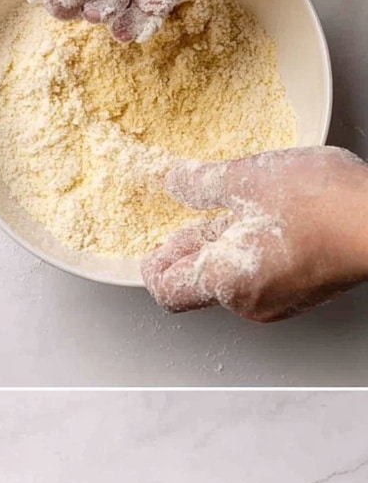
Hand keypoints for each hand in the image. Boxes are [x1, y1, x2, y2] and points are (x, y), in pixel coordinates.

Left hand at [141, 147, 367, 321]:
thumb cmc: (326, 205)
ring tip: (236, 211)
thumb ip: (202, 183)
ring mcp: (278, 302)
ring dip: (224, 247)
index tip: (155, 244)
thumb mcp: (250, 179)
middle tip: (192, 219)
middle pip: (197, 284)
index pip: (167, 292)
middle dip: (190, 250)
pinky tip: (266, 221)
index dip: (154, 266)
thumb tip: (174, 181)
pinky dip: (253, 253)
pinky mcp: (302, 294)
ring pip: (231, 279)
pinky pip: (260, 278)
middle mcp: (247, 303)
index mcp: (225, 281)